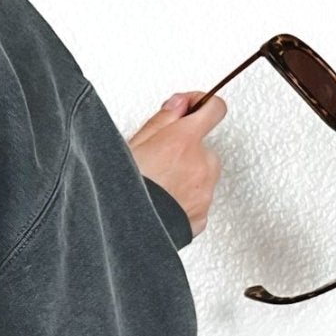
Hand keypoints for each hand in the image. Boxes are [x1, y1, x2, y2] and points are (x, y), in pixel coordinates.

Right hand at [127, 90, 228, 238]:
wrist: (124, 232)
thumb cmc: (122, 192)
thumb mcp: (131, 145)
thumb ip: (162, 120)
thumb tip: (180, 103)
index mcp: (184, 141)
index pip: (213, 108)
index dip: (203, 104)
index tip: (192, 107)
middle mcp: (201, 164)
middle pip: (203, 147)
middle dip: (185, 151)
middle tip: (156, 162)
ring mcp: (205, 191)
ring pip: (202, 175)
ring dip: (185, 177)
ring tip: (157, 188)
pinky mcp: (203, 215)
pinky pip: (198, 200)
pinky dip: (184, 201)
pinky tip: (163, 204)